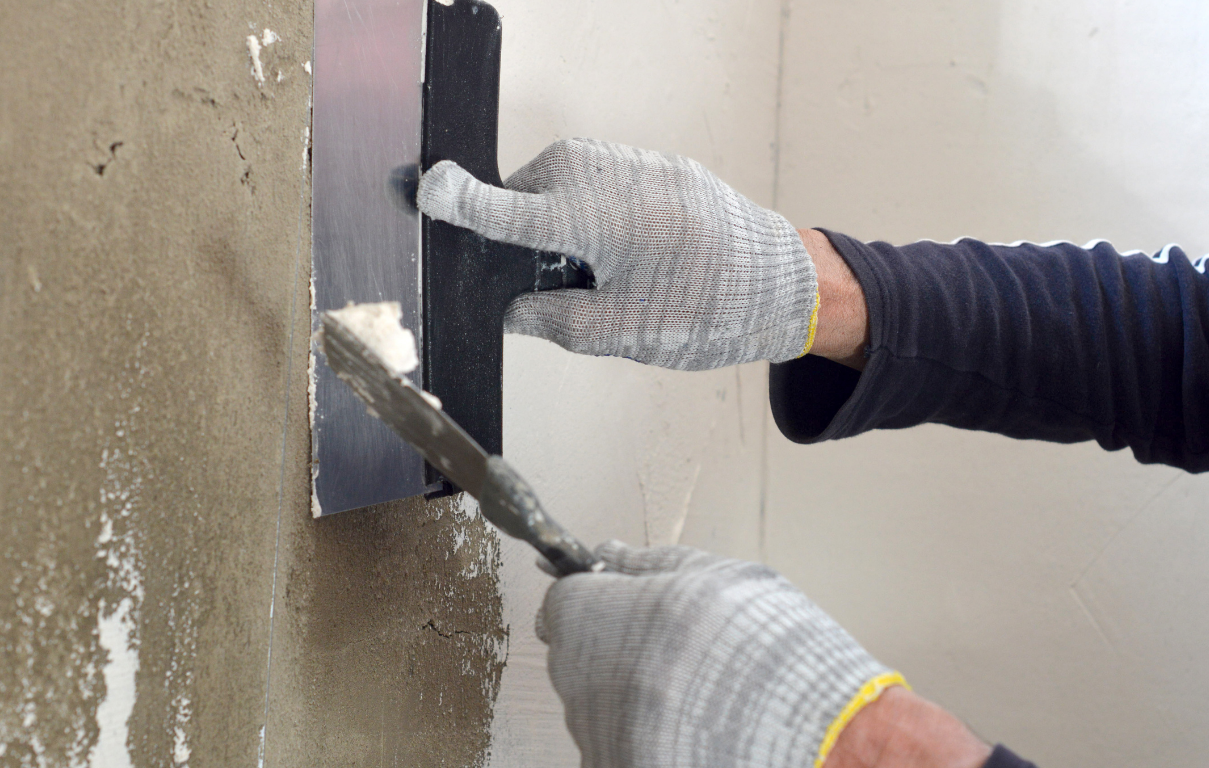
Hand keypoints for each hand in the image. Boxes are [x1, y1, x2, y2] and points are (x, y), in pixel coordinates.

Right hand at [416, 139, 819, 370]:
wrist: (784, 281)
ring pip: (557, 186)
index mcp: (588, 220)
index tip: (424, 190)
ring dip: (560, 225)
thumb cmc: (708, 308)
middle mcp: (601, 177)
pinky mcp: (647, 161)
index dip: (459, 205)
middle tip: (563, 286)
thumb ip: (549, 320)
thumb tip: (509, 310)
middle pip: (524, 198)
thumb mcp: (617, 333)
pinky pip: (592, 179)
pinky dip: (590, 212)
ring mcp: (626, 161)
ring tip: (607, 270)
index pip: (502, 211)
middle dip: (524, 238)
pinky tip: (626, 250)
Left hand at [535, 541, 903, 767]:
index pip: (563, 603)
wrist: (823, 744)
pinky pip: (617, 746)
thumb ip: (650, 564)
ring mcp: (602, 739)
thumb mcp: (719, 580)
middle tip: (675, 648)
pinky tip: (694, 728)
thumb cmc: (776, 654)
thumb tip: (607, 554)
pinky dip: (645, 737)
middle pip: (576, 657)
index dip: (594, 597)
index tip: (619, 600)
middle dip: (613, 646)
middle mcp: (588, 685)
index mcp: (604, 621)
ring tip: (696, 692)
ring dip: (630, 695)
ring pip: (597, 707)